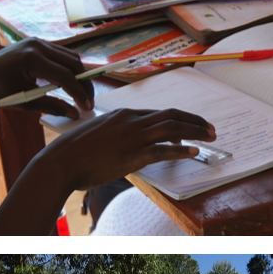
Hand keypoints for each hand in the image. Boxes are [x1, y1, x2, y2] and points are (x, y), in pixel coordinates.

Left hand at [0, 38, 93, 116]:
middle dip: (84, 83)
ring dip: (79, 74)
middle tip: (88, 101)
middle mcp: (37, 46)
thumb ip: (51, 106)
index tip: (87, 107)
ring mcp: (38, 41)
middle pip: (73, 62)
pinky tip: (69, 82)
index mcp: (31, 60)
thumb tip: (75, 113)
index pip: (65, 75)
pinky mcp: (38, 42)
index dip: (79, 92)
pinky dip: (69, 67)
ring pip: (70, 56)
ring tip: (80, 93)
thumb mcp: (24, 102)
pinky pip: (61, 54)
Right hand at [45, 107, 216, 190]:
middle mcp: (131, 121)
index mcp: (124, 115)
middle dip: (194, 121)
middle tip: (211, 128)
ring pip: (172, 129)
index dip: (180, 119)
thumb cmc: (75, 151)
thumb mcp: (98, 133)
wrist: (61, 161)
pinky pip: (162, 151)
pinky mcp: (131, 155)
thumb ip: (116, 133)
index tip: (192, 126)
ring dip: (195, 132)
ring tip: (210, 137)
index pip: (159, 113)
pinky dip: (181, 151)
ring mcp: (132, 137)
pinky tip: (194, 152)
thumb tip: (126, 142)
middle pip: (171, 116)